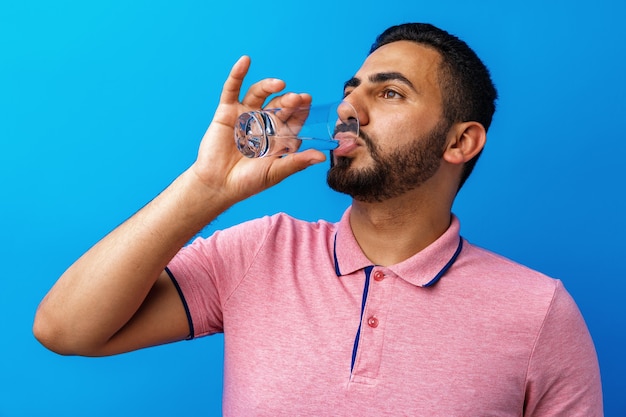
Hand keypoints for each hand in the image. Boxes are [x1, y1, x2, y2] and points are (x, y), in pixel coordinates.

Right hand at [190, 56, 326, 204]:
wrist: (218, 184)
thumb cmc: (248, 182)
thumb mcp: (275, 172)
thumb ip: (296, 162)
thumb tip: (322, 157)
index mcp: (279, 136)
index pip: (294, 118)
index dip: (301, 110)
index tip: (307, 102)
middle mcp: (264, 122)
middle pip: (279, 104)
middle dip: (288, 100)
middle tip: (297, 98)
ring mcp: (246, 115)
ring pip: (259, 94)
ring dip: (269, 86)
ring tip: (279, 84)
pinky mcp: (227, 111)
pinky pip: (232, 89)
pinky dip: (237, 74)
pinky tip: (245, 61)